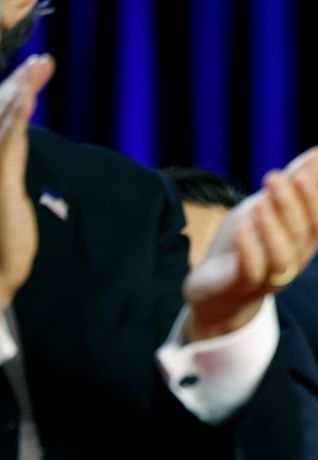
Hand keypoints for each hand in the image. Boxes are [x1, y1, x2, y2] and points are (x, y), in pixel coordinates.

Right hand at [0, 54, 53, 306]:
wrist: (0, 271)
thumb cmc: (6, 235)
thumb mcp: (12, 192)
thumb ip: (12, 162)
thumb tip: (17, 139)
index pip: (7, 117)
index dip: (20, 91)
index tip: (38, 69)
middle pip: (4, 110)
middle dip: (23, 83)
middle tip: (44, 61)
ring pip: (6, 120)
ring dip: (22, 92)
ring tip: (39, 69)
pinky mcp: (1, 181)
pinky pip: (9, 143)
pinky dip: (18, 119)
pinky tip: (29, 99)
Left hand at [182, 145, 317, 340]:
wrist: (215, 288)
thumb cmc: (247, 245)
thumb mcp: (269, 206)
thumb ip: (296, 182)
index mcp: (302, 240)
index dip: (313, 199)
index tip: (299, 173)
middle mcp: (292, 260)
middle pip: (301, 236)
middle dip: (290, 205)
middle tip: (273, 177)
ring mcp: (268, 277)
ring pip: (282, 258)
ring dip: (273, 230)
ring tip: (259, 205)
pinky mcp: (241, 287)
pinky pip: (252, 272)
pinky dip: (249, 250)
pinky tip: (241, 227)